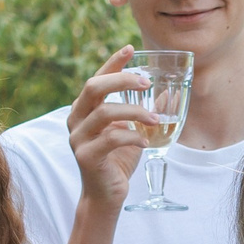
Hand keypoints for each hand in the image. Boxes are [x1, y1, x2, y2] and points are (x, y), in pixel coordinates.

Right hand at [66, 48, 157, 207]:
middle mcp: (76, 120)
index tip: (130, 48)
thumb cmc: (117, 160)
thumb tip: (167, 93)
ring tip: (155, 119)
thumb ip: (143, 113)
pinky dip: (133, 137)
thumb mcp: (132, 131)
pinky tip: (146, 141)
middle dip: (122, 80)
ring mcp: (78, 138)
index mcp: (84, 110)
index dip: (113, 62)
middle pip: (93, 88)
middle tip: (146, 82)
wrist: (106, 195)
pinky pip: (111, 139)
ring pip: (105, 113)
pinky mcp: (86, 156)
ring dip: (135, 112)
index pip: (97, 78)